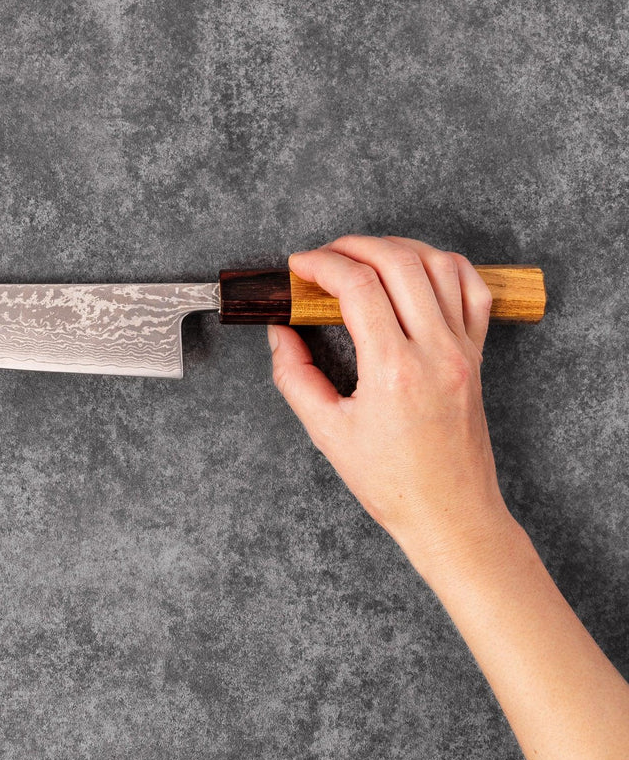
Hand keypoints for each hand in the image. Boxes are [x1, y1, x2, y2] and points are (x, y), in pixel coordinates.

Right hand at [267, 234, 511, 566]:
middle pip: (398, 263)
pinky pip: (474, 289)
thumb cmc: (392, 482)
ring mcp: (463, 350)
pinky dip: (445, 264)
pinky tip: (417, 268)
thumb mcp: (327, 432)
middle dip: (353, 246)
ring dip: (397, 248)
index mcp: (394, 371)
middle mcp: (436, 351)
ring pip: (440, 265)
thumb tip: (280, 332)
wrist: (451, 514)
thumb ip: (295, 375)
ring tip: (363, 257)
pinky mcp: (478, 354)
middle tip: (324, 256)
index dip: (322, 265)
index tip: (299, 267)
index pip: (359, 287)